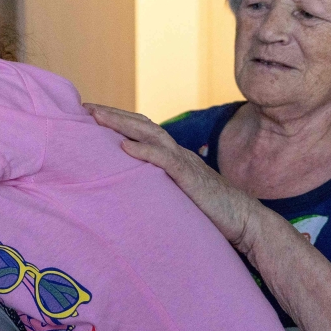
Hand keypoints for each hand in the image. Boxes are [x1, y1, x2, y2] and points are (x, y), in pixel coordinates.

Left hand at [84, 104, 266, 259]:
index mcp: (173, 157)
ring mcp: (184, 163)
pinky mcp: (191, 179)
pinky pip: (165, 161)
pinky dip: (144, 152)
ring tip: (96, 117)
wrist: (245, 222)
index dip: (118, 121)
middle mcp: (177, 154)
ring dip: (121, 124)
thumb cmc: (211, 213)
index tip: (91, 116)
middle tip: (84, 108)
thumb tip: (132, 190)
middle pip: (142, 125)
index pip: (142, 132)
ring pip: (150, 135)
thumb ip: (158, 187)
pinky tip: (124, 148)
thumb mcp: (177, 196)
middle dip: (112, 114)